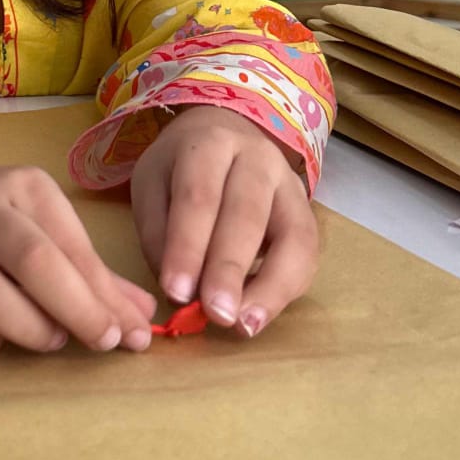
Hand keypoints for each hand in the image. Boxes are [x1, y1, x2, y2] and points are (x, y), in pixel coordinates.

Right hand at [0, 159, 156, 355]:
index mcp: (24, 187)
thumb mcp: (55, 225)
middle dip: (74, 309)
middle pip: (29, 260)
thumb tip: (143, 320)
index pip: (69, 245)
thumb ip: (96, 274)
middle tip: (101, 340)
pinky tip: (1, 341)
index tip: (131, 333)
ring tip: (52, 339)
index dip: (102, 295)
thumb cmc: (12, 219)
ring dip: (26, 327)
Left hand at [129, 105, 318, 337]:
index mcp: (209, 145)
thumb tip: (179, 290)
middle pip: (247, 216)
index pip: (198, 197)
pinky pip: (307, 253)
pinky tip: (260, 315)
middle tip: (214, 314)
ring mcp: (291, 184)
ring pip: (292, 237)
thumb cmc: (178, 171)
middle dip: (229, 270)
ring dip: (269, 288)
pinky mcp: (308, 212)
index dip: (187, 248)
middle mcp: (258, 158)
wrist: (223, 134)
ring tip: (244, 325)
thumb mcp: (151, 187)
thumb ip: (158, 233)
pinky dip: (286, 289)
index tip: (175, 292)